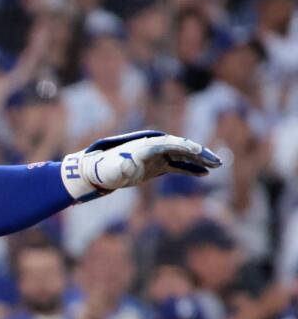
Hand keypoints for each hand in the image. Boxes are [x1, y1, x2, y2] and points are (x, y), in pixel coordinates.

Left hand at [61, 130, 222, 199]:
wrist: (101, 172)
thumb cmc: (106, 170)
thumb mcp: (115, 170)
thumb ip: (124, 167)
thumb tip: (130, 166)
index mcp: (148, 145)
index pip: (172, 144)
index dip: (187, 148)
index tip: (201, 152)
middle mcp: (156, 147)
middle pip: (182, 147)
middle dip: (200, 154)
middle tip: (217, 161)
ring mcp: (159, 156)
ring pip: (184, 156)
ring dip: (200, 160)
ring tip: (217, 165)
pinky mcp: (159, 165)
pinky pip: (178, 165)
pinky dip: (191, 169)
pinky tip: (204, 174)